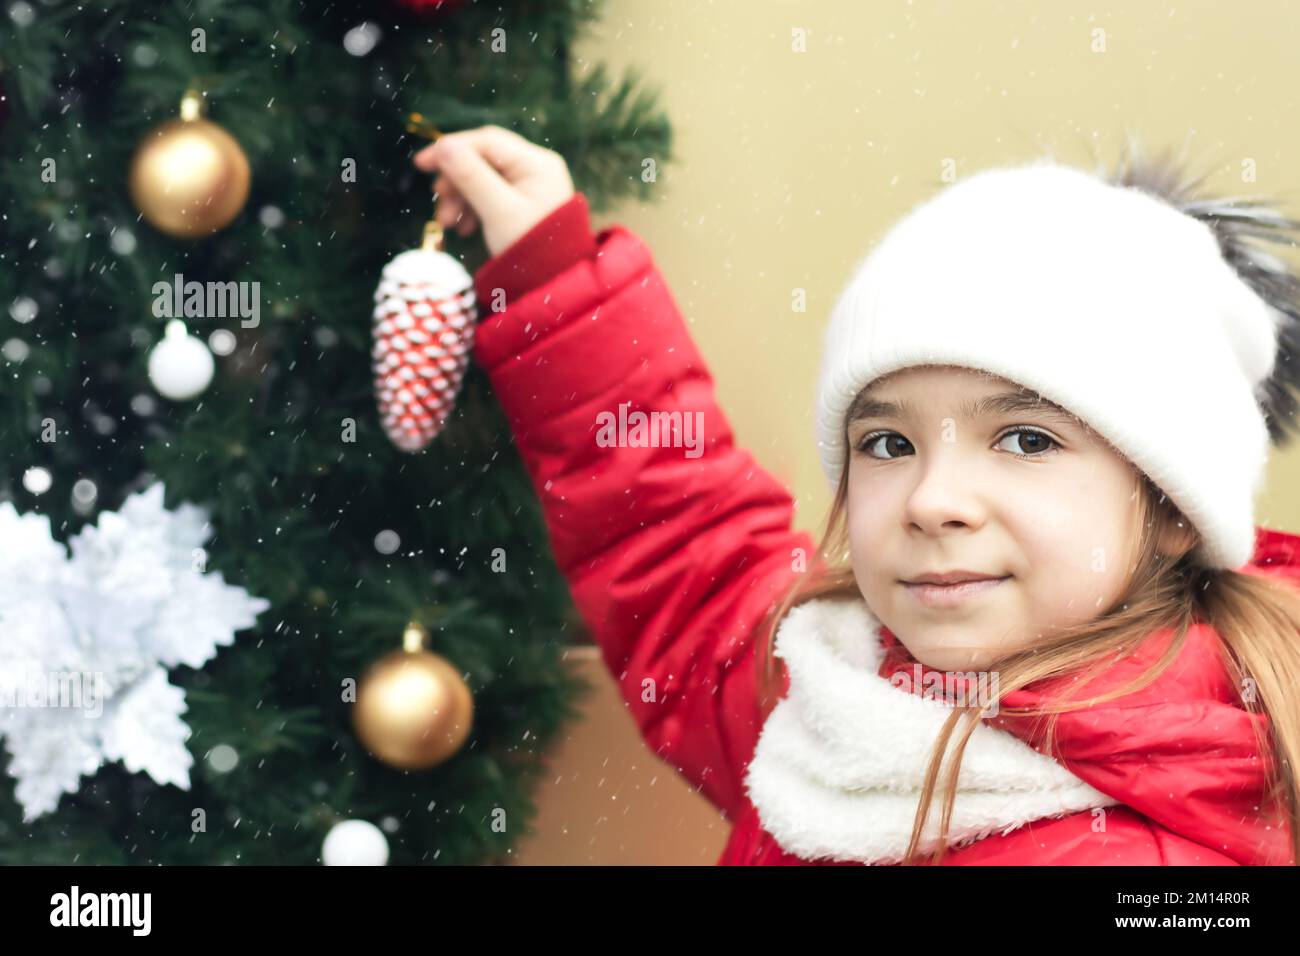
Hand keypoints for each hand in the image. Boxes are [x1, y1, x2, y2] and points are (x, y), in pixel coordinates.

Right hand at [412, 124, 575, 257]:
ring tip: (447, 222)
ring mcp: (530, 187)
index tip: (421, 163)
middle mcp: (536, 169)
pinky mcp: (522, 205)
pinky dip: (473, 209)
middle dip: (456, 180)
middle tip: (438, 200)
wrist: (554, 287)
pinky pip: (491, 197)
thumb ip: (471, 176)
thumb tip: (443, 145)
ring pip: (484, 179)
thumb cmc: (531, 249)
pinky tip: (463, 229)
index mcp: (536, 163)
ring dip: (460, 197)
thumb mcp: (497, 211)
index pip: (487, 141)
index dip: (451, 147)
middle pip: (484, 160)